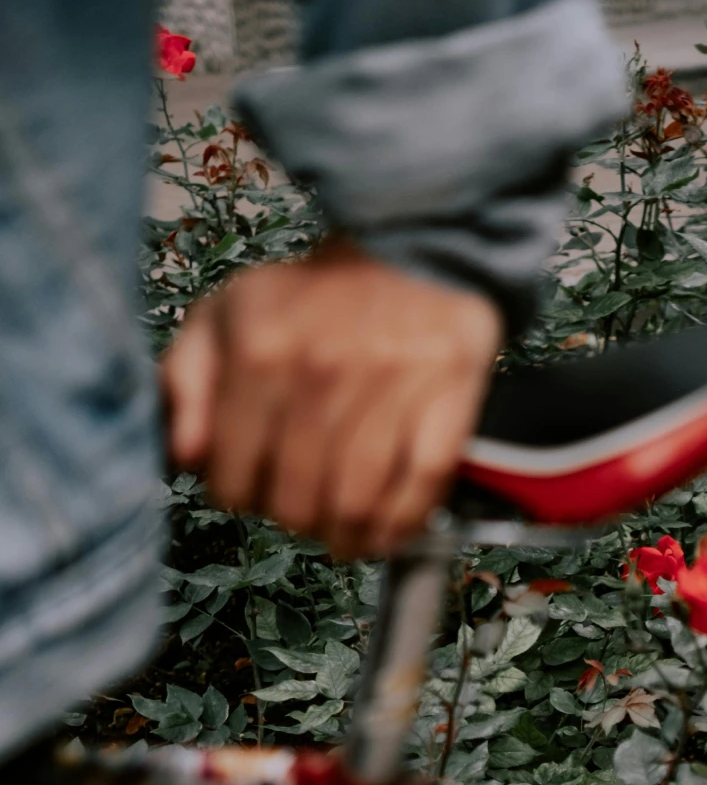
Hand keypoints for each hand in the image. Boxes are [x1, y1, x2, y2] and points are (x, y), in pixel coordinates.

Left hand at [161, 237, 502, 557]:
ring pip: (355, 506)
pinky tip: (384, 531)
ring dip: (343, 538)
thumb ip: (187, 382)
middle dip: (291, 520)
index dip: (237, 496)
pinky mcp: (446, 399)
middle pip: (295, 501)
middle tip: (298, 511)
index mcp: (260, 353)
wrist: (406, 246)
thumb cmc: (311, 294)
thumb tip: (183, 455)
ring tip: (338, 534)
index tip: (249, 491)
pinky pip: (420, 488)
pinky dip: (401, 526)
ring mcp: (389, 389)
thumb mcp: (226, 315)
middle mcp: (321, 374)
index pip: (233, 476)